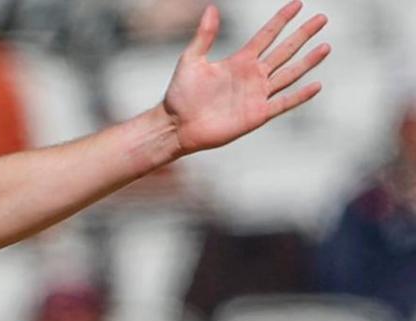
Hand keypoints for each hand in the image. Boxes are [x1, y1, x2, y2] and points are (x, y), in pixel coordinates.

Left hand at [161, 2, 329, 156]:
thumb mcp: (191, 60)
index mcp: (239, 60)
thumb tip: (211, 8)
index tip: (298, 4)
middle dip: (303, 34)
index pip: (267, 35)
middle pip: (284, 50)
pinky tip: (316, 85)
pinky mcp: (258, 114)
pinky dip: (300, 95)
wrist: (177, 126)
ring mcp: (257, 94)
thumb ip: (204, 36)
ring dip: (308, 61)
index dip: (281, 20)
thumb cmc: (180, 95)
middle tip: (322, 18)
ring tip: (326, 47)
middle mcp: (253, 75)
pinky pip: (283, 103)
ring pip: (290, 73)